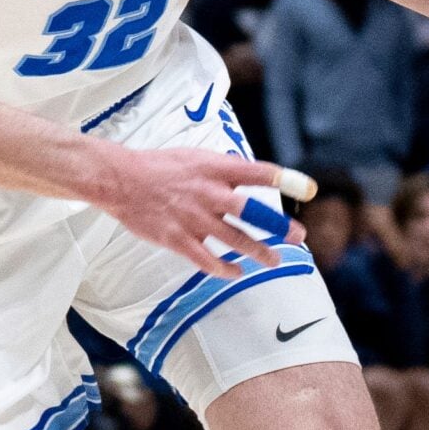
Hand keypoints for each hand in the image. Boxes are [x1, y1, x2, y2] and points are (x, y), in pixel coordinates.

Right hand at [89, 144, 295, 278]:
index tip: (308, 189)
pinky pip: (205, 259)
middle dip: (278, 226)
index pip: (257, 172)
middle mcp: (208, 193)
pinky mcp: (177, 238)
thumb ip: (224, 168)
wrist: (120, 180)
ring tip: (274, 261)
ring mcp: (193, 218)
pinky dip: (223, 268)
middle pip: (251, 211)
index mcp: (214, 168)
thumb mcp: (196, 157)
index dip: (285, 179)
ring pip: (234, 239)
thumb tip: (249, 175)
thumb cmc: (160, 167)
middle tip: (299, 236)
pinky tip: (236, 272)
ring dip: (258, 252)